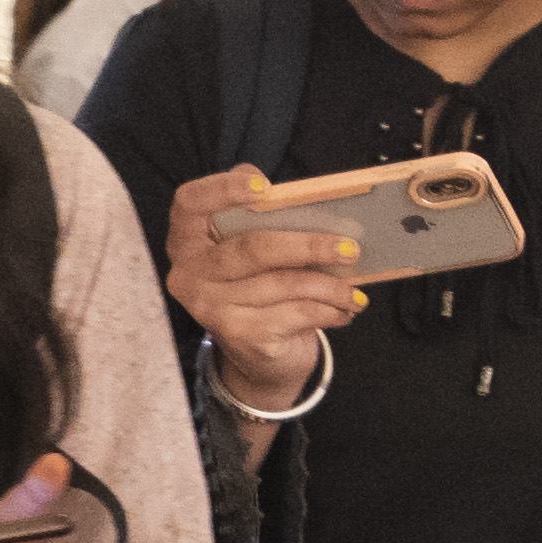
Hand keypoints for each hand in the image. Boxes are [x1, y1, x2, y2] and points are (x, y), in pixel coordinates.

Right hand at [163, 170, 363, 418]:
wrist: (258, 355)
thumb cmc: (258, 286)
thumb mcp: (252, 248)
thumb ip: (260, 214)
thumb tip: (295, 194)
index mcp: (187, 240)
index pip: (189, 203)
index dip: (222, 189)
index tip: (264, 186)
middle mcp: (190, 275)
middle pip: (252, 249)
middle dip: (307, 246)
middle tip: (350, 248)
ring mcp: (213, 309)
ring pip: (283, 284)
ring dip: (329, 286)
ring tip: (354, 288)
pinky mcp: (241, 336)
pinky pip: (296, 313)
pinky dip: (329, 310)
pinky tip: (344, 309)